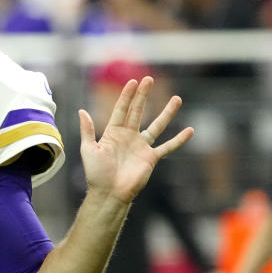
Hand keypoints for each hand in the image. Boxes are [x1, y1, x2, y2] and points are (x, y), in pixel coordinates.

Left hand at [79, 77, 193, 203]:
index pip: (121, 109)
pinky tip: (190, 131)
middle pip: (138, 111)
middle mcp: (129, 136)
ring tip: (176, 98)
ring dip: (167, 112)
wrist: (109, 193)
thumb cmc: (96, 174)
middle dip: (143, 95)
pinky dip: (179, 140)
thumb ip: (87, 130)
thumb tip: (81, 111)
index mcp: (113, 132)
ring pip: (157, 125)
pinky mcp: (151, 158)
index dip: (127, 96)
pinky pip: (167, 147)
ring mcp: (141, 146)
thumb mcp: (88, 149)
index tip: (133, 81)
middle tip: (149, 79)